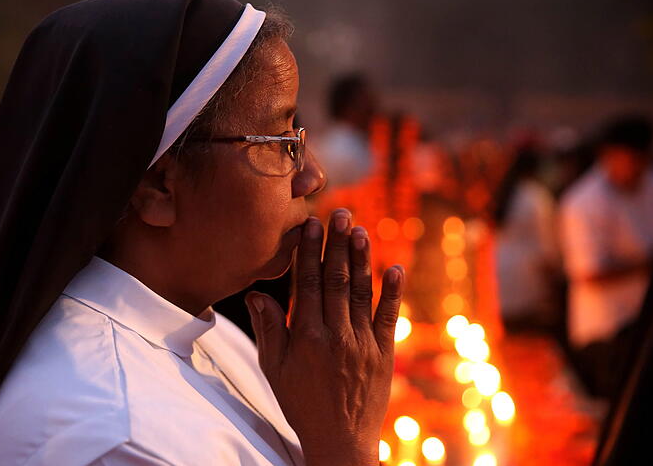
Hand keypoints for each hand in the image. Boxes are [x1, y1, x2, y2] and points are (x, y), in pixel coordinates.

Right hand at [245, 208, 403, 465]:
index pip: (308, 283)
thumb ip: (268, 329)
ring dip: (362, 259)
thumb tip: (257, 294)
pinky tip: (395, 267)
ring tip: (361, 230)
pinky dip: (393, 291)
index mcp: (306, 337)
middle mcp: (336, 335)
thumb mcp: (274, 369)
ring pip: (362, 292)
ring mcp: (363, 343)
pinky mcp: (385, 353)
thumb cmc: (301, 403)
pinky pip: (388, 316)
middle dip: (337, 244)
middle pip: (336, 280)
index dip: (309, 251)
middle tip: (340, 213)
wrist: (340, 440)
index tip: (310, 224)